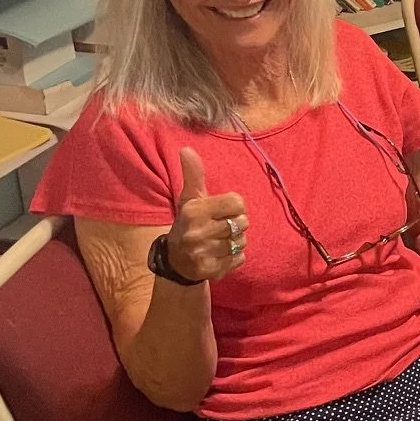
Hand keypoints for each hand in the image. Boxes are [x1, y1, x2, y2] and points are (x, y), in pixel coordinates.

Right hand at [166, 147, 247, 283]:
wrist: (176, 261)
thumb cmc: (189, 223)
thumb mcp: (190, 199)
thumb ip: (193, 175)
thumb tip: (187, 149)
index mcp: (194, 210)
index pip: (238, 203)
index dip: (234, 207)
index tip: (221, 212)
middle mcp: (197, 232)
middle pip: (243, 222)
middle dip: (235, 224)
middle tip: (219, 228)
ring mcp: (203, 253)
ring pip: (242, 242)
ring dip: (235, 241)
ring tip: (218, 241)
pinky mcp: (210, 271)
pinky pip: (240, 259)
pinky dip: (234, 257)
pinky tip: (219, 255)